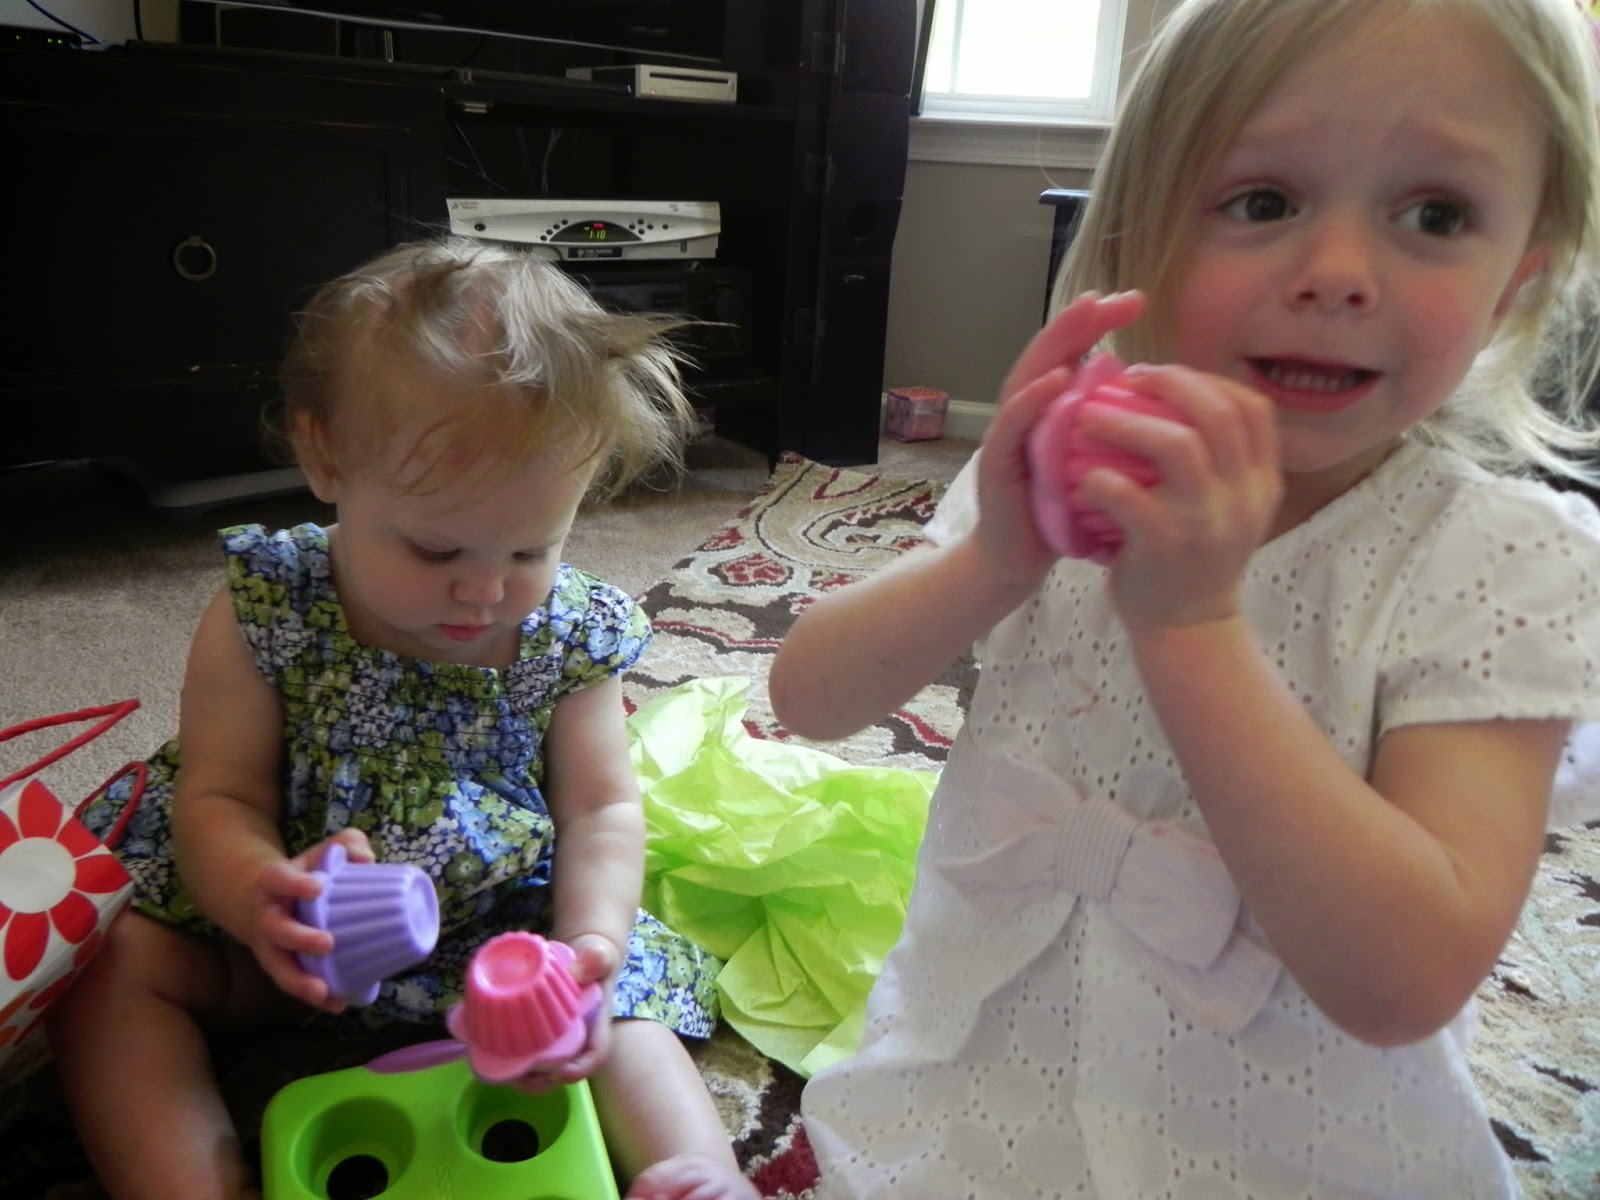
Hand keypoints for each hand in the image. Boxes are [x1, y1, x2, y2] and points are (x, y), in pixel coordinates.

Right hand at [247, 827, 374, 1012]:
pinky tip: (338, 1004)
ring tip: (323, 991)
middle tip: (327, 943)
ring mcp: (271, 945)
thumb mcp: (323, 852)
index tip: (317, 888)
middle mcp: (267, 915)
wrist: (267, 900)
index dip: (294, 884)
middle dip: (298, 938)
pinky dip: (317, 997)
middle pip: (275, 929)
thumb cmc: (307, 873)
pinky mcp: (282, 966)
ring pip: (277, 965)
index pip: (278, 879)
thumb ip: (347, 844)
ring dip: (298, 980)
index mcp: (275, 882)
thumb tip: (367, 860)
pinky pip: (295, 984)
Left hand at [511, 931, 620, 1091]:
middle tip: (516, 1074)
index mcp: (595, 1027)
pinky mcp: (534, 1034)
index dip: (578, 1069)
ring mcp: (554, 1040)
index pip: (594, 1055)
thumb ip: (596, 960)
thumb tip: (578, 972)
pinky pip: (521, 1052)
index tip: (559, 1072)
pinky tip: (483, 1047)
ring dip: (517, 1072)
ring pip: (538, 1068)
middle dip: (538, 1079)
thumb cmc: (594, 963)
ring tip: (495, 1063)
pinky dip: (503, 1054)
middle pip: (560, 1071)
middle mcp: (575, 1040)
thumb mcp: (600, 956)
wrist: (581, 960)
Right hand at [974, 291, 1146, 586]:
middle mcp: (1028, 414)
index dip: (1100, 324)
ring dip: (1055, 344)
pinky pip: (1012, 426)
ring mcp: (1009, 436)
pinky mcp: (996, 465)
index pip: (1076, 355)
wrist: (1017, 563)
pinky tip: (1054, 380)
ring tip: (1082, 314)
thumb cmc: (1062, 515)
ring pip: (1027, 377)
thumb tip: (1170, 402)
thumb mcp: (1099, 466)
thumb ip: (1119, 432)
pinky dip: (1031, 400)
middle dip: (1079, 321)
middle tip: (1109, 295)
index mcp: (1054, 411)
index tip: (1134, 300)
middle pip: (1050, 355)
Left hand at [1074, 363, 1281, 629]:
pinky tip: (1082, 478)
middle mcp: (1242, 496)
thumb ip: (1220, 460)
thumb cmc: (1196, 558)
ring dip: (1126, 422)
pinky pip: (1129, 496)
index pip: (1251, 408)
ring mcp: (1206, 521)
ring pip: (1176, 445)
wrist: (1188, 627)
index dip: (1206, 381)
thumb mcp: (1229, 507)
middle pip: (1216, 413)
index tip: (1164, 377)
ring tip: (1089, 417)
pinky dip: (1100, 479)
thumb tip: (1181, 397)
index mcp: (1261, 481)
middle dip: (1167, 385)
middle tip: (1126, 379)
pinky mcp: (1164, 545)